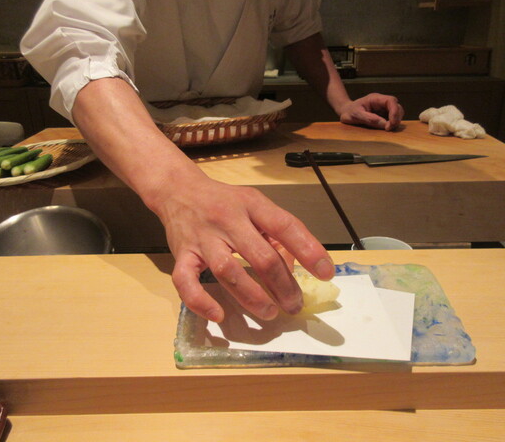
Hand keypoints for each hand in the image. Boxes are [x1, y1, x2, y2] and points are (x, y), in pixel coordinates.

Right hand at [156, 171, 334, 322]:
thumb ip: (275, 232)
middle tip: (295, 304)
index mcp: (252, 205)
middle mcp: (228, 220)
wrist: (178, 189)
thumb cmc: (224, 201)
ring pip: (228, 270)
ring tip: (270, 312)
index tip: (326, 272)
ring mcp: (203, 238)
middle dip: (283, 285)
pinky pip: (186, 281)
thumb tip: (294, 267)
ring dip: (252, 297)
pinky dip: (201, 301)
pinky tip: (218, 315)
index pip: (285, 226)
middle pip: (261, 256)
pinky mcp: (181, 255)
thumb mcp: (254, 205)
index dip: (308, 249)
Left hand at [339, 93, 403, 130]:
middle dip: (396, 118)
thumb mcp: (356, 115)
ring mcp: (383, 108)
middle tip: (389, 128)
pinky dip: (392, 123)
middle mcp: (382, 102)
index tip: (391, 123)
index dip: (394, 111)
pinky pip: (392, 118)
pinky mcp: (383, 115)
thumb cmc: (349, 112)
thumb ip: (369, 119)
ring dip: (396, 121)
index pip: (391, 101)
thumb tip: (384, 124)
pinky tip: (387, 128)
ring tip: (388, 129)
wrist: (346, 112)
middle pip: (397, 106)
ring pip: (397, 112)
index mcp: (375, 98)